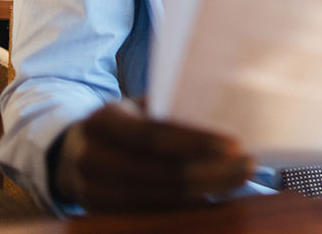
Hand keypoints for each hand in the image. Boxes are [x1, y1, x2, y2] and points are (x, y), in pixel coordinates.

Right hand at [51, 101, 254, 210]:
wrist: (71, 152)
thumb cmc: (122, 122)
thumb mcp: (136, 107)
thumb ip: (169, 110)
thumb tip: (226, 112)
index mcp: (103, 121)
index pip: (154, 135)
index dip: (196, 143)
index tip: (235, 145)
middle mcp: (93, 158)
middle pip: (162, 173)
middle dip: (212, 172)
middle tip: (250, 165)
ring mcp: (93, 192)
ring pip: (160, 198)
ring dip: (206, 191)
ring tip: (240, 179)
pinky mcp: (102, 214)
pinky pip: (153, 213)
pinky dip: (189, 206)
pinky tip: (216, 196)